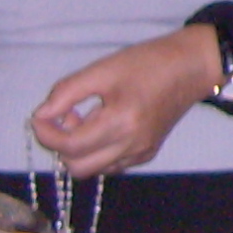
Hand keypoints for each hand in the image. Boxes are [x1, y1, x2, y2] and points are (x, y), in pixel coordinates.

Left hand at [29, 25, 222, 179]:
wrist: (193, 66)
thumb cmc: (148, 62)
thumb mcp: (103, 69)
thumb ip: (66, 92)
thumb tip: (42, 115)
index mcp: (121, 122)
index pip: (69, 145)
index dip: (45, 132)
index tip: (40, 114)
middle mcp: (132, 145)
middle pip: (77, 167)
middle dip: (61, 144)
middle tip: (66, 116)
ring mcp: (141, 153)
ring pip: (93, 169)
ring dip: (78, 150)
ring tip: (85, 119)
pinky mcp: (147, 153)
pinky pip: (110, 164)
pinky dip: (97, 151)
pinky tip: (103, 127)